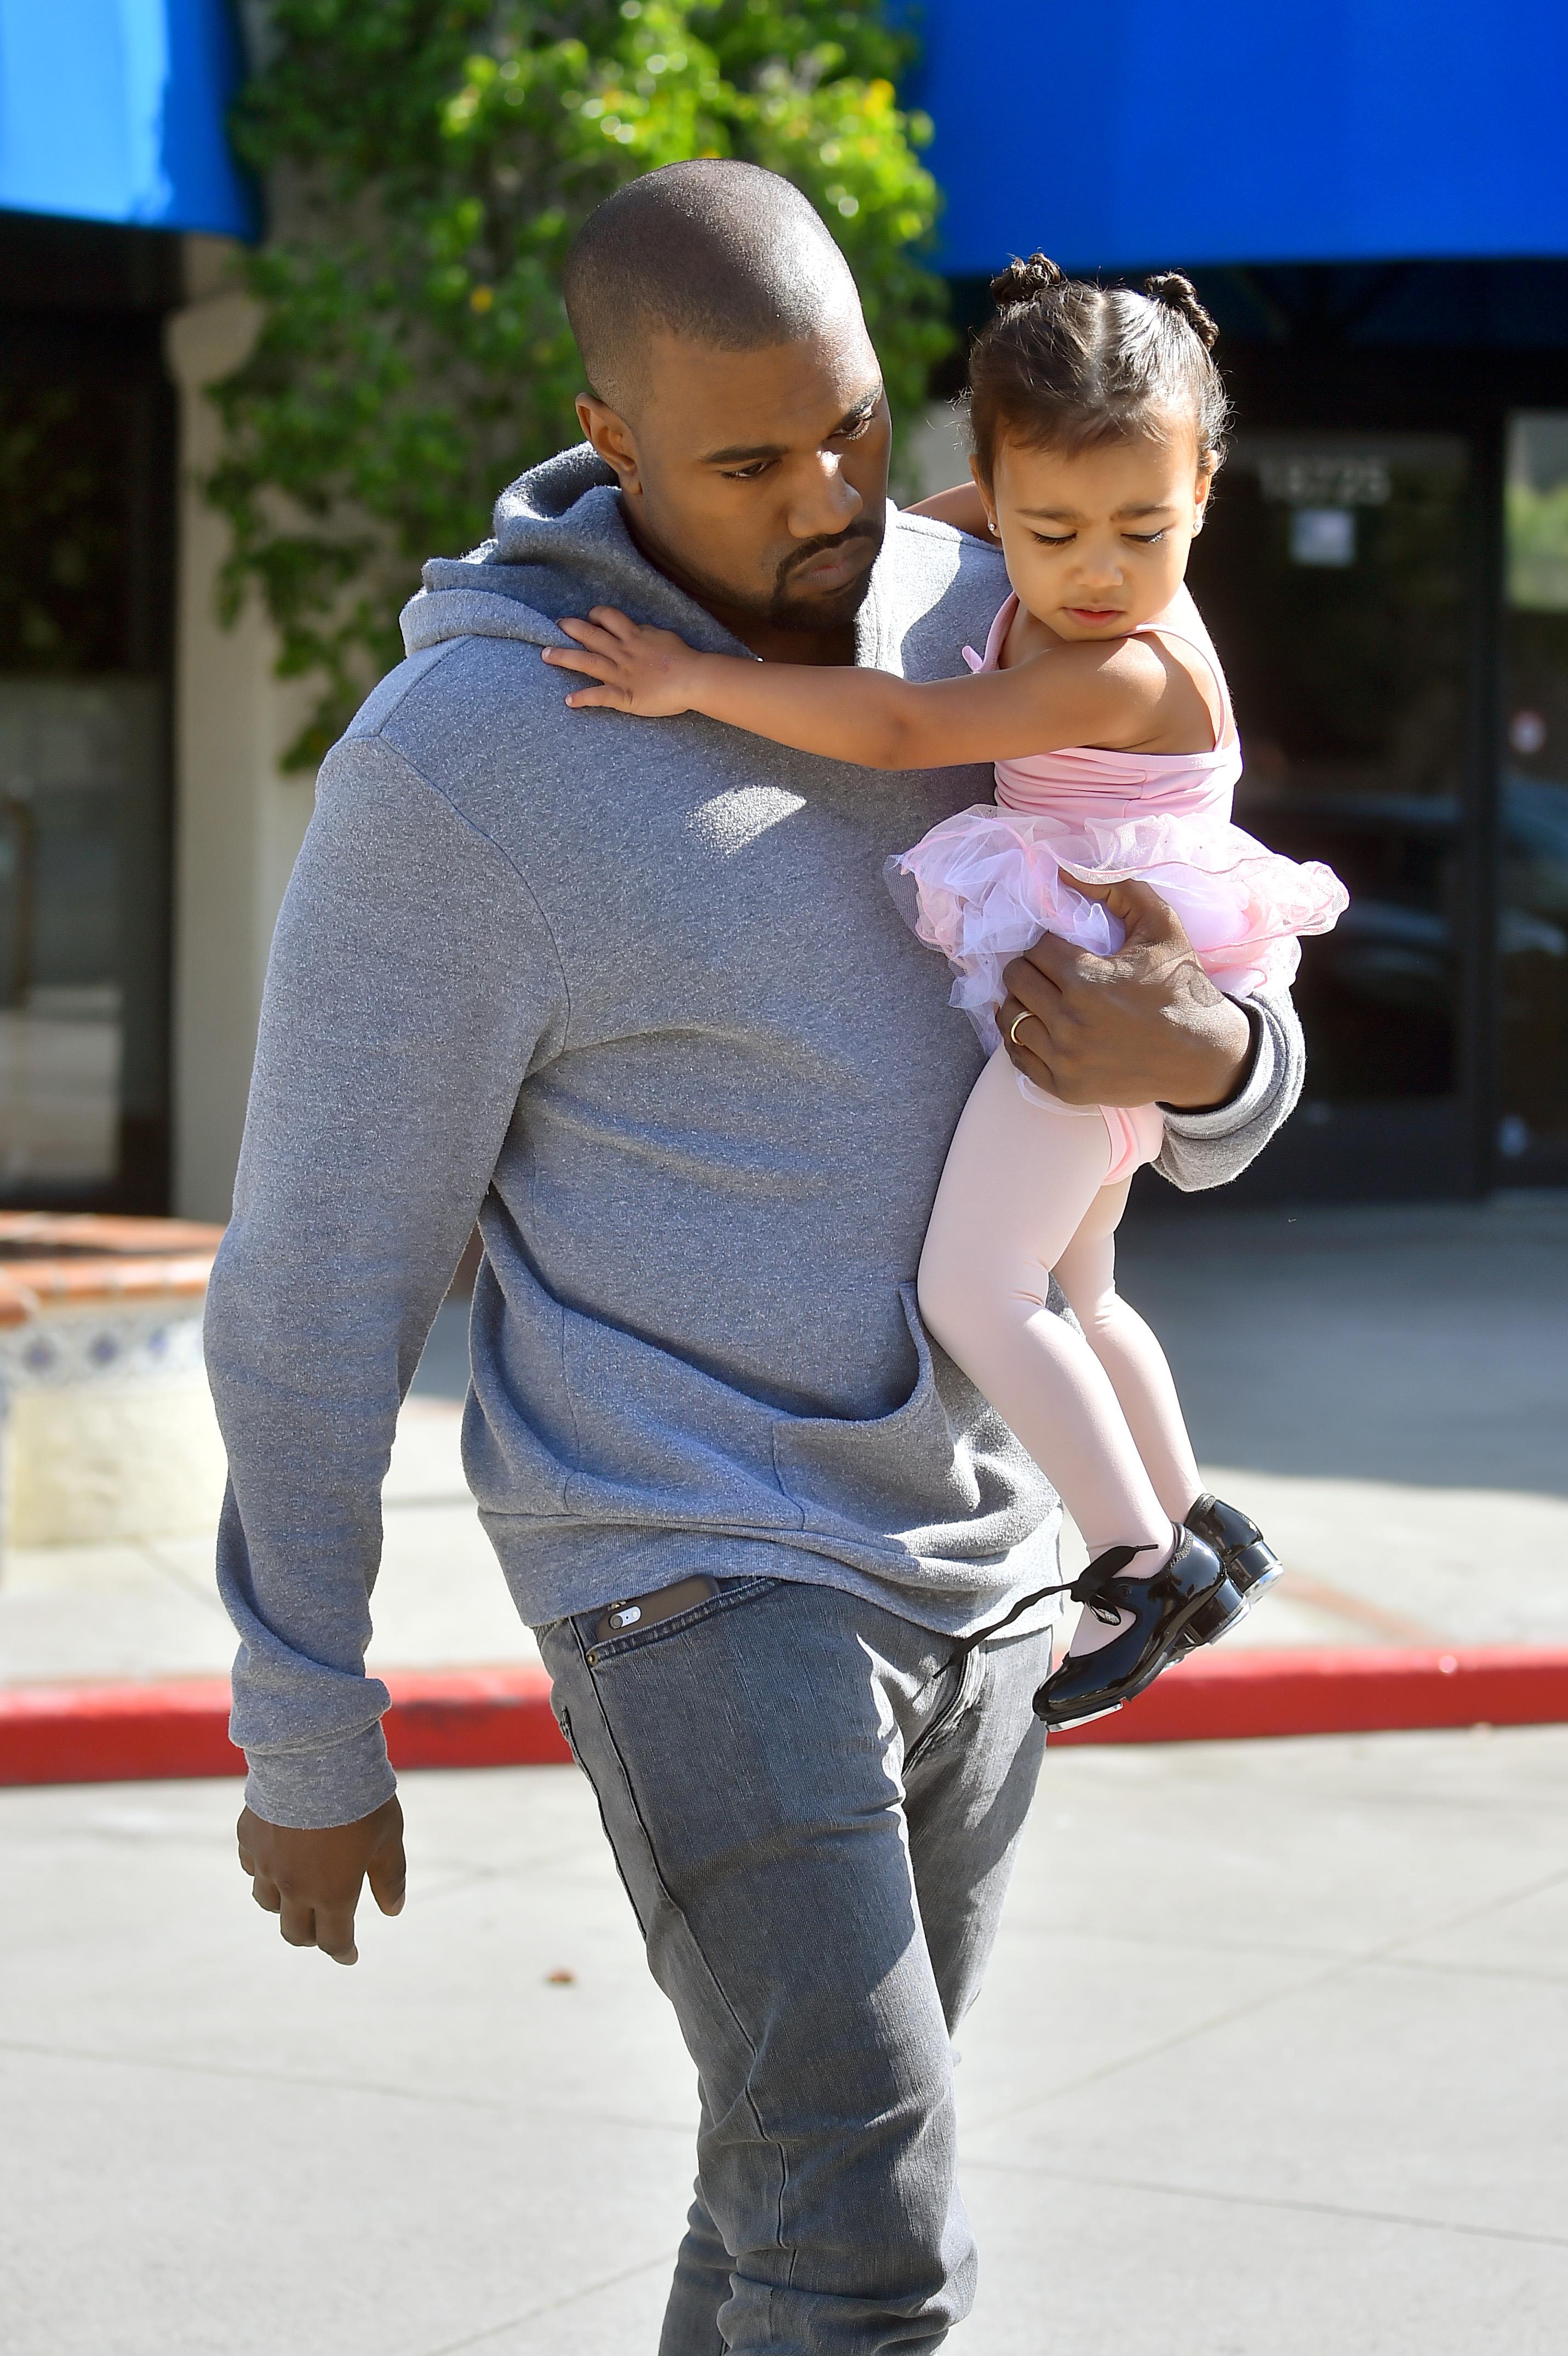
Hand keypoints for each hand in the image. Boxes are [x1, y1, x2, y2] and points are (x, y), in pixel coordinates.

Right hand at [236, 1795, 405, 1965]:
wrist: (314, 1755)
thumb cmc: (360, 1797)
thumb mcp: (389, 1837)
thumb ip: (390, 1877)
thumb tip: (394, 1910)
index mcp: (332, 1893)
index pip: (334, 1940)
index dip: (343, 1952)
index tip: (349, 1954)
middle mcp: (294, 1886)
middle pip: (296, 1932)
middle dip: (313, 1936)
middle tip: (325, 1929)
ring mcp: (266, 1863)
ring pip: (268, 1902)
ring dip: (285, 1905)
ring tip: (300, 1892)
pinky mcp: (248, 1837)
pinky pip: (251, 1866)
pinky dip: (263, 1869)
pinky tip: (277, 1857)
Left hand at [542, 607, 705, 716]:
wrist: (693, 678)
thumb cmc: (684, 657)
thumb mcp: (663, 636)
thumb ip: (645, 634)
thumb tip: (636, 630)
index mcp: (634, 636)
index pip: (609, 617)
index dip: (596, 615)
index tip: (590, 617)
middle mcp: (622, 651)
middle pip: (591, 635)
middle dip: (571, 629)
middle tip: (556, 626)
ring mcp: (621, 673)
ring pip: (587, 662)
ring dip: (564, 657)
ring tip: (545, 655)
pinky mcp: (624, 695)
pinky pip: (599, 696)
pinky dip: (582, 698)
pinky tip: (568, 701)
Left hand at [998, 876, 1252, 1110]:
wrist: (1205, 1055)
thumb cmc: (1183, 986)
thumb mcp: (1161, 925)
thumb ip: (1117, 889)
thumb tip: (1063, 870)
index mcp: (1087, 979)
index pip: (1038, 948)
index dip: (1050, 943)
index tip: (1067, 948)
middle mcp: (1069, 1021)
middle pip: (1017, 979)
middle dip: (1031, 967)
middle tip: (1052, 969)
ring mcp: (1064, 1059)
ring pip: (1010, 1017)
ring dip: (1022, 1001)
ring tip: (1044, 996)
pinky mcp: (1064, 1087)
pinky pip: (1018, 1056)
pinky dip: (1020, 1037)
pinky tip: (1037, 1024)